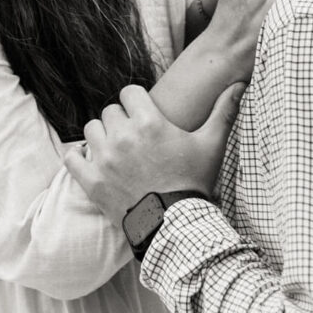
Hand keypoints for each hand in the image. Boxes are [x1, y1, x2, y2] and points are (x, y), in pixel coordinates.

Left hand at [64, 82, 245, 224]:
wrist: (176, 228)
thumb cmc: (194, 184)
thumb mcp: (212, 146)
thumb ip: (223, 112)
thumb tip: (239, 84)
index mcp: (149, 122)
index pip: (129, 92)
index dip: (137, 102)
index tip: (144, 115)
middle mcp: (123, 136)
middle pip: (110, 111)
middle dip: (121, 121)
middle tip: (134, 138)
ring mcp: (104, 159)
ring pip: (92, 130)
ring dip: (102, 137)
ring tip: (117, 152)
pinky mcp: (91, 181)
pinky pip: (73, 157)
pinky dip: (79, 159)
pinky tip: (93, 164)